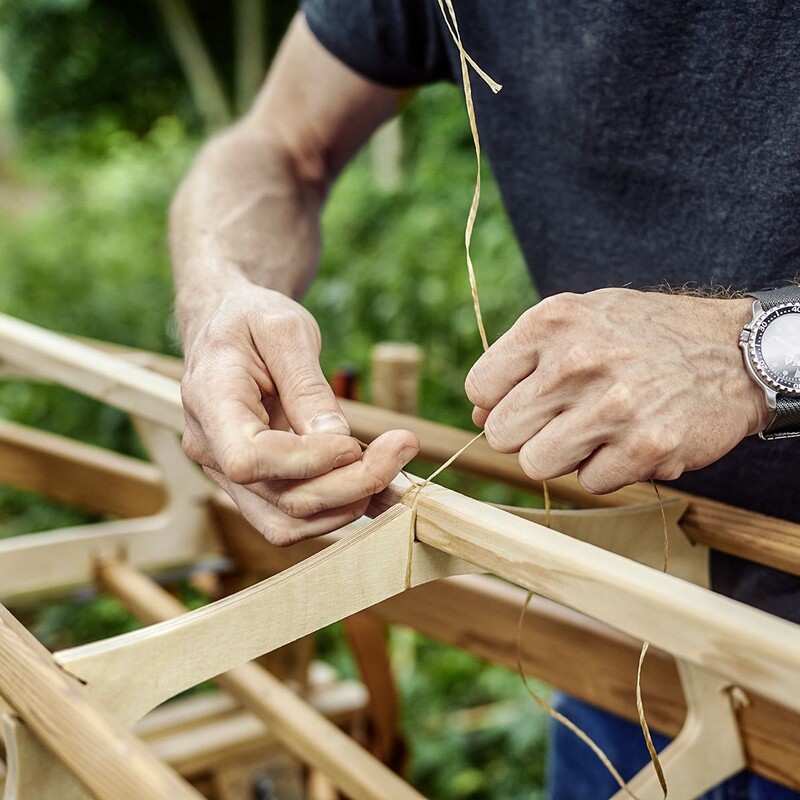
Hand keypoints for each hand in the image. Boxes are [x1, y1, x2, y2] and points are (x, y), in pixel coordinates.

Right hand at [180, 283, 417, 543]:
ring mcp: (228, 475)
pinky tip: (376, 484)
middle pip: (281, 499)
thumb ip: (308, 386)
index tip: (353, 441)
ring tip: (392, 466)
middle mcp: (211, 449)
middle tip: (402, 447)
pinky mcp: (253, 485)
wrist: (226, 324)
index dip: (308, 461)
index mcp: (210, 400)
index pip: (249, 459)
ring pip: (288, 522)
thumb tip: (338, 441)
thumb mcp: (284, 329)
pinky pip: (292, 517)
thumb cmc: (252, 318)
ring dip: (348, 504)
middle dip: (352, 483)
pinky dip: (338, 508)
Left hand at [465, 289, 769, 493]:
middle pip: (501, 433)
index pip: (479, 388)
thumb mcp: (580, 321)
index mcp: (551, 322)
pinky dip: (606, 469)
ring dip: (564, 455)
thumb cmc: (644, 336)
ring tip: (598, 429)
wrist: (735, 352)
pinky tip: (631, 439)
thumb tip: (479, 413)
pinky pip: (587, 482)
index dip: (497, 403)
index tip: (527, 401)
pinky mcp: (644, 447)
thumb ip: (524, 361)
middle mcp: (575, 361)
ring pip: (536, 464)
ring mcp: (610, 406)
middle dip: (527, 433)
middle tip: (563, 419)